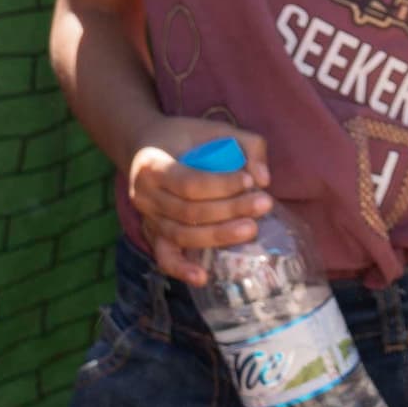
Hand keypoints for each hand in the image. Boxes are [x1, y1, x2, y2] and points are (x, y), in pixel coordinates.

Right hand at [126, 116, 271, 283]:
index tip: (250, 180)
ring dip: (219, 236)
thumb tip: (263, 180)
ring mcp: (147, 218)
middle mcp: (143, 195)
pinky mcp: (153, 234)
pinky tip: (203, 277)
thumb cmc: (185, 138)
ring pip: (183, 235)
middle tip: (264, 204)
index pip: (189, 184)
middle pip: (189, 212)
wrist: (146, 147)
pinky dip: (182, 269)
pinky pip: (165, 257)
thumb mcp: (213, 129)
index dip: (222, 185)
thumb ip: (246, 145)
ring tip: (251, 228)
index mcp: (152, 165)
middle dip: (230, 210)